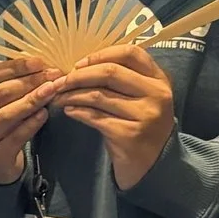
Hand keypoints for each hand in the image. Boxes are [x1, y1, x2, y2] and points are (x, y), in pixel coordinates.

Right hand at [0, 55, 54, 185]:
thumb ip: (0, 84)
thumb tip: (34, 64)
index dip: (13, 67)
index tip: (38, 61)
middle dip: (28, 81)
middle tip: (51, 75)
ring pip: (7, 114)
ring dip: (33, 99)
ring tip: (51, 90)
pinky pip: (17, 136)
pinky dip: (32, 122)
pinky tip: (45, 113)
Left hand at [48, 47, 176, 188]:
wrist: (154, 165)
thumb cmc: (141, 126)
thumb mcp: (142, 98)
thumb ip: (123, 79)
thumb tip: (80, 66)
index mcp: (159, 80)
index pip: (131, 53)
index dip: (101, 54)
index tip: (79, 64)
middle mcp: (156, 94)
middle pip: (110, 73)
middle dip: (79, 76)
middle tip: (60, 82)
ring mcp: (145, 115)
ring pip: (98, 95)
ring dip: (72, 95)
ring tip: (59, 97)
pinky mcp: (129, 134)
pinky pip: (95, 117)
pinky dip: (77, 112)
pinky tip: (69, 111)